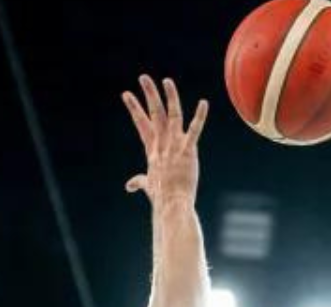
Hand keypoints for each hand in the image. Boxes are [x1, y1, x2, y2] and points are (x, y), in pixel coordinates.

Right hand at [122, 75, 207, 205]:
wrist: (171, 205)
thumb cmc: (162, 196)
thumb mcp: (148, 185)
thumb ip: (139, 181)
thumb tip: (129, 185)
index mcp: (153, 149)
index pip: (141, 124)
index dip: (134, 108)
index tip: (126, 94)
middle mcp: (162, 144)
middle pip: (154, 114)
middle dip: (148, 94)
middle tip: (143, 77)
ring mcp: (174, 146)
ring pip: (171, 116)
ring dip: (170, 97)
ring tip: (166, 80)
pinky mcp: (188, 151)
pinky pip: (195, 130)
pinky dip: (199, 116)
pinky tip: (203, 103)